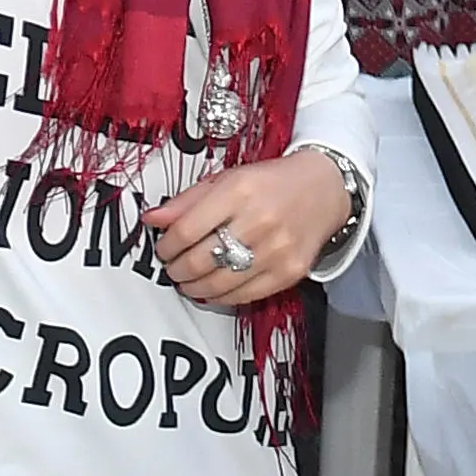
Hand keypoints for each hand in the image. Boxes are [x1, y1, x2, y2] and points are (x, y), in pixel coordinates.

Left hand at [148, 146, 354, 309]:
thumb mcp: (227, 178)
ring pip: (219, 283)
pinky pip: (244, 295)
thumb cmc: (272, 182)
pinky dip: (222, 296)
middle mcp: (259, 220)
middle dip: (177, 269)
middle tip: (172, 268)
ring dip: (195, 287)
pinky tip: (213, 288)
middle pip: (200, 260)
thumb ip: (188, 200)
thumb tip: (152, 219)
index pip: (186, 229)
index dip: (166, 245)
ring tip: (188, 280)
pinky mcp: (289, 272)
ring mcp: (276, 250)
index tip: (163, 248)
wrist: (323, 188)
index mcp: (239, 190)